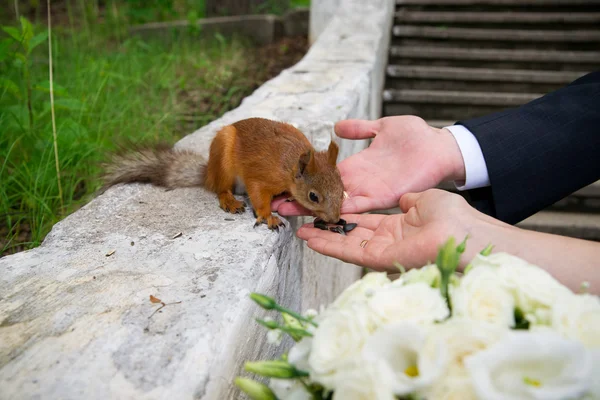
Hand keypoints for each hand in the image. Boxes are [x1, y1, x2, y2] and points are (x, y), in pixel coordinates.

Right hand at [273, 116, 464, 216]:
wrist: (440, 147)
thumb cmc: (416, 136)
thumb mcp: (382, 127)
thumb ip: (360, 128)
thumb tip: (338, 126)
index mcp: (357, 166)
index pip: (325, 176)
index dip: (306, 180)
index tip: (286, 184)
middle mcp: (359, 182)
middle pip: (324, 195)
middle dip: (301, 201)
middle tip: (276, 205)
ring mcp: (369, 192)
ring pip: (334, 205)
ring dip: (312, 211)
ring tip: (289, 217)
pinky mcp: (381, 199)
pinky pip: (355, 209)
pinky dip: (336, 214)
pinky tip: (318, 218)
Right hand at [296, 189, 508, 271]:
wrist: (463, 232)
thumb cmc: (452, 216)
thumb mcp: (424, 199)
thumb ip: (408, 200)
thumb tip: (403, 198)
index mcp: (398, 226)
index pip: (364, 222)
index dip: (345, 216)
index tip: (328, 209)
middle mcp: (387, 240)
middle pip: (350, 234)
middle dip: (326, 229)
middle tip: (305, 222)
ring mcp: (381, 251)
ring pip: (344, 245)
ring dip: (322, 239)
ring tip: (300, 232)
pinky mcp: (379, 259)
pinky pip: (349, 253)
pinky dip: (329, 246)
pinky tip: (312, 240)